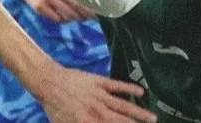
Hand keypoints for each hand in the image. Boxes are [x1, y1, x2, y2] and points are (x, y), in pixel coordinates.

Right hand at [12, 0, 96, 22]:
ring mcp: (47, 0)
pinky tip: (65, 19)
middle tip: (94, 16)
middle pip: (75, 6)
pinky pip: (55, 18)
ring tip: (80, 17)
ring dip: (75, 17)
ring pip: (66, 14)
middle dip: (86, 13)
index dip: (90, 5)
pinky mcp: (39, 7)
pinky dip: (62, 20)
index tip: (99, 9)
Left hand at [38, 65, 155, 122]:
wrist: (48, 82)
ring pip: (123, 105)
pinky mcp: (98, 81)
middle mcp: (97, 110)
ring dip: (139, 112)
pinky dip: (129, 88)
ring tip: (153, 118)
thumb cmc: (55, 107)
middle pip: (122, 121)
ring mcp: (99, 95)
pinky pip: (116, 85)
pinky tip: (141, 91)